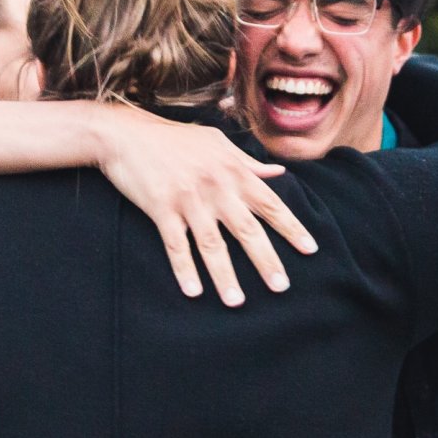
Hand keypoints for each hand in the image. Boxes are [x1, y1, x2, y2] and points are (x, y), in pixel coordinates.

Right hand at [97, 106, 317, 305]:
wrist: (127, 134)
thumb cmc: (174, 138)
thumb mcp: (216, 142)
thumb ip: (248, 162)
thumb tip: (279, 173)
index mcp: (233, 171)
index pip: (270, 204)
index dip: (292, 228)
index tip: (310, 249)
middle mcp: (216, 187)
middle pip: (247, 230)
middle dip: (266, 261)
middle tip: (281, 287)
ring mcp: (188, 200)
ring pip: (212, 245)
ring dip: (225, 276)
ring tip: (236, 302)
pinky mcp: (161, 209)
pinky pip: (176, 246)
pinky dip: (185, 270)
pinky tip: (193, 292)